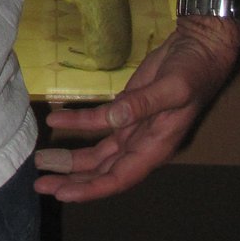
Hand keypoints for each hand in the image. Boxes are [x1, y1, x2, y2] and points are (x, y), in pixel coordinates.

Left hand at [33, 18, 239, 202]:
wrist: (198, 47)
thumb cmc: (194, 71)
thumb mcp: (174, 88)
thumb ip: (143, 104)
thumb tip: (113, 121)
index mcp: (156, 147)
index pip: (119, 177)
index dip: (91, 189)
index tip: (63, 193)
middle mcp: (142, 144)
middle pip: (103, 171)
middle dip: (72, 179)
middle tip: (40, 184)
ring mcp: (133, 127)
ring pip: (97, 152)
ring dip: (71, 158)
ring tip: (41, 162)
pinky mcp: (125, 109)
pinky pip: (96, 121)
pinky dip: (76, 121)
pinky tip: (55, 119)